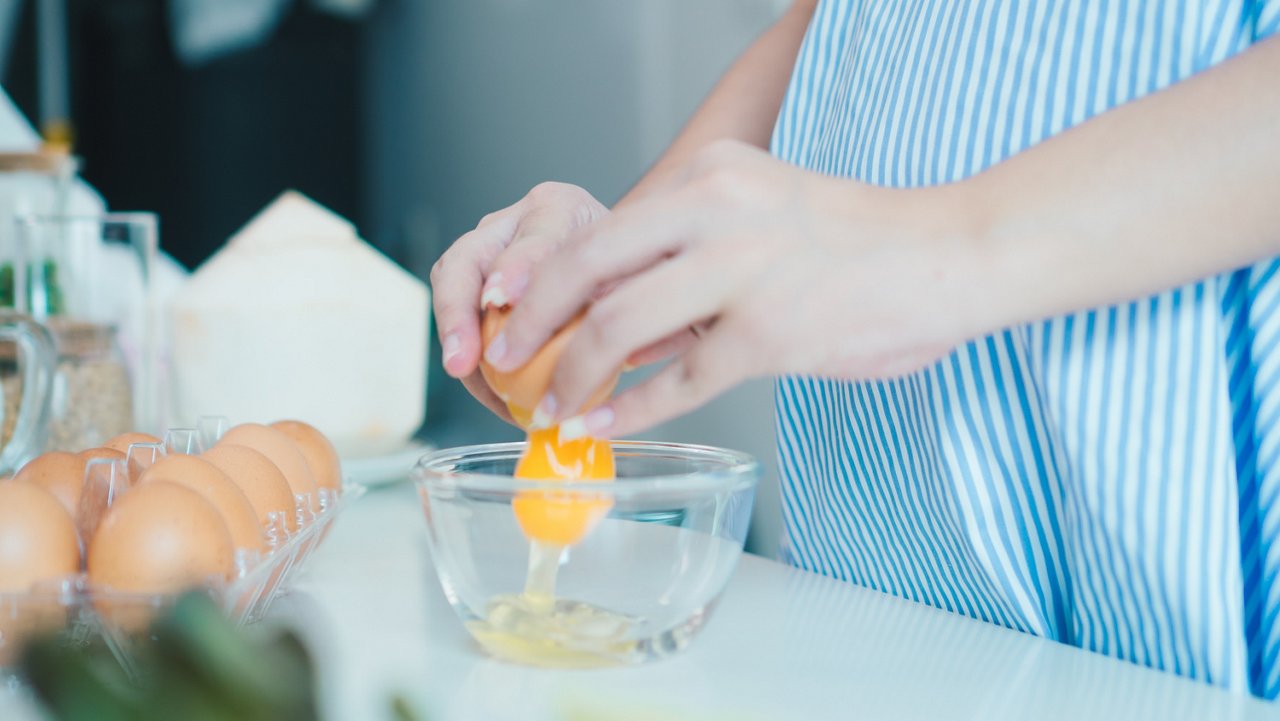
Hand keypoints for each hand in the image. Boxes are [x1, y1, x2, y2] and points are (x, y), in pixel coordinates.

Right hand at [430, 182, 608, 422]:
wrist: (613, 268)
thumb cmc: (626, 273)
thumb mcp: (636, 281)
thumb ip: (625, 300)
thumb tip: (625, 353)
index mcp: (561, 210)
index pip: (536, 238)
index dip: (517, 269)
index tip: (502, 300)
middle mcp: (515, 221)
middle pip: (470, 255)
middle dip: (459, 308)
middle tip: (463, 357)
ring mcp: (486, 248)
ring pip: (452, 282)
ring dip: (454, 333)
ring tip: (463, 373)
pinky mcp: (473, 279)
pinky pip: (457, 314)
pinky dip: (470, 352)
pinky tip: (488, 389)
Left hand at [484, 140, 983, 437]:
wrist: (948, 253)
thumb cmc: (858, 240)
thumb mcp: (762, 213)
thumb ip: (692, 252)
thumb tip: (619, 310)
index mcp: (711, 175)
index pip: (602, 227)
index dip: (549, 277)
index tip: (521, 311)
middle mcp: (715, 211)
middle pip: (587, 267)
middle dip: (533, 321)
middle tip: (509, 358)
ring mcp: (741, 272)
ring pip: (620, 329)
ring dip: (574, 375)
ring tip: (554, 405)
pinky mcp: (769, 335)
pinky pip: (679, 381)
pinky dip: (632, 409)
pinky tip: (607, 423)